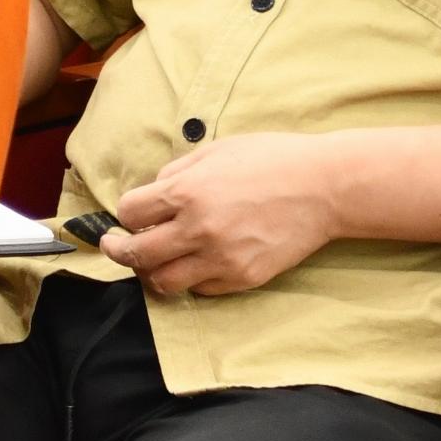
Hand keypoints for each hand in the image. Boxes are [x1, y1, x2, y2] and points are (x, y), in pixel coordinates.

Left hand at [103, 133, 350, 298]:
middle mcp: (198, 229)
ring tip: (154, 262)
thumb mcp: (216, 150)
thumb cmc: (271, 159)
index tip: (129, 217)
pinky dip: (191, 278)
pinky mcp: (242, 279)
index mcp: (187, 192)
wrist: (323, 187)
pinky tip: (196, 263)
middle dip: (119, 251)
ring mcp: (221, 259)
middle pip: (136, 255)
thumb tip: (153, 192)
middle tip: (117, 247)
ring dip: (152, 272)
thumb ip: (177, 172)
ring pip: (163, 282)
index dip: (125, 215)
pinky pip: (200, 289)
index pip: (130, 213)